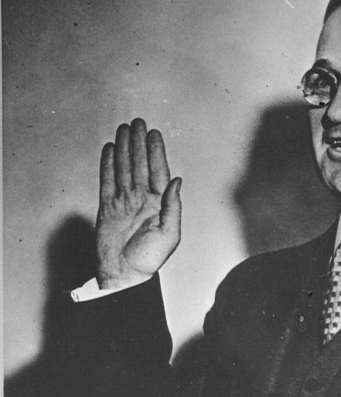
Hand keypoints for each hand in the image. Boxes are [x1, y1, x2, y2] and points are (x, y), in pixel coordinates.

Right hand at [96, 118, 181, 288]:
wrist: (124, 274)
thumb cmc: (149, 260)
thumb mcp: (169, 234)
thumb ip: (173, 206)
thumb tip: (177, 181)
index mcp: (158, 205)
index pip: (157, 172)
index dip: (156, 152)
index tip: (154, 134)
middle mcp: (142, 200)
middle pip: (139, 165)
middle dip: (139, 144)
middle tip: (138, 122)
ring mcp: (124, 202)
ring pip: (123, 169)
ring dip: (124, 149)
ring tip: (123, 129)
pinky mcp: (107, 207)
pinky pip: (107, 181)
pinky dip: (108, 164)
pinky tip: (109, 149)